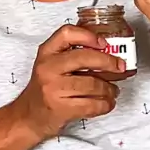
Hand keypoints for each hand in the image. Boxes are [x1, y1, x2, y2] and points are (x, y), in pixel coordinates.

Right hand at [14, 25, 125, 140]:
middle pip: (84, 58)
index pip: (67, 33)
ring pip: (92, 84)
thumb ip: (72, 53)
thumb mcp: (51, 64)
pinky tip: (107, 102)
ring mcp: (53, 88)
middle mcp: (48, 67)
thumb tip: (108, 50)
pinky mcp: (61, 108)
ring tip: (113, 90)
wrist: (29, 116)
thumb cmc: (46, 88)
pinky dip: (105, 104)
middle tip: (120, 66)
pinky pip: (92, 105)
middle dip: (108, 62)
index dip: (88, 36)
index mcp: (46, 52)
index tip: (104, 42)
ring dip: (109, 88)